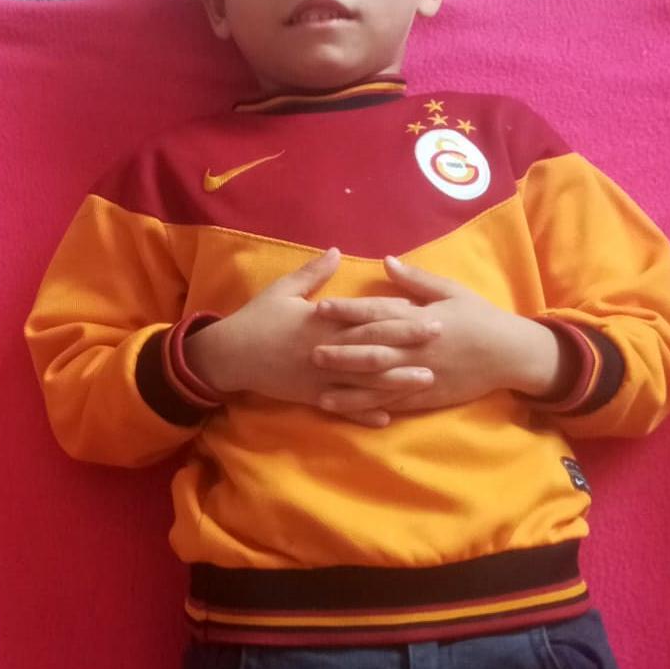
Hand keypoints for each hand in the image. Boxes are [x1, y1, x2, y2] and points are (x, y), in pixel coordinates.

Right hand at [184, 249, 442, 426]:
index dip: (396, 314)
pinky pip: (343, 408)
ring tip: (427, 380)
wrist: (229, 355)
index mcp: (321, 322)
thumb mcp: (282, 290)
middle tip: (440, 342)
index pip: (366, 317)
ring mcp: (320, 378)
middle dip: (408, 345)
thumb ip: (313, 273)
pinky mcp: (311, 397)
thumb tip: (337, 250)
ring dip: (397, 382)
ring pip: (365, 383)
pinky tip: (389, 418)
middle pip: (374, 348)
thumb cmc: (257, 319)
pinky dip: (365, 414)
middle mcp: (326, 351)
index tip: (424, 310)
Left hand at [312, 257, 570, 420]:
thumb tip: (386, 262)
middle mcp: (416, 349)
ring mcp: (419, 375)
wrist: (509, 354)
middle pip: (373, 349)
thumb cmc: (479, 317)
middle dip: (341, 350)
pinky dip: (368, 407)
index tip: (321, 307)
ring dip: (348, 385)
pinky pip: (392, 403)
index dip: (349, 310)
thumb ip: (416, 280)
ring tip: (319, 387)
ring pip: (378, 382)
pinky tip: (346, 409)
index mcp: (421, 319)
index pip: (379, 313)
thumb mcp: (452, 291)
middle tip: (309, 349)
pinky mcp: (425, 396)